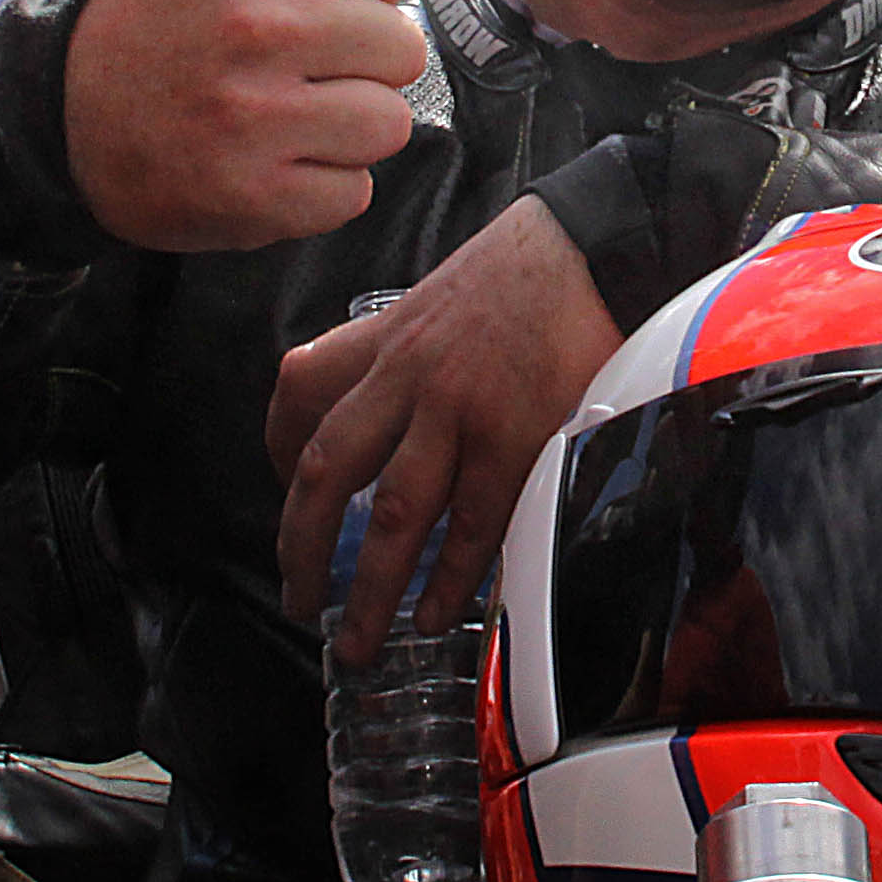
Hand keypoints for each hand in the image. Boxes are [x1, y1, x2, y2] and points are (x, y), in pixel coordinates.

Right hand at [63, 0, 421, 251]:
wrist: (50, 114)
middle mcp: (260, 24)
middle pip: (402, 48)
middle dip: (354, 58)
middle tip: (285, 62)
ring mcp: (256, 115)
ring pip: (386, 124)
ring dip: (341, 126)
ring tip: (275, 110)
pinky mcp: (251, 197)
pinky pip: (350, 193)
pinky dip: (313, 187)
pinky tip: (259, 161)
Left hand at [270, 200, 620, 663]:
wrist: (602, 242)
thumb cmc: (536, 266)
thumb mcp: (447, 292)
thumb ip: (416, 348)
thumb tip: (405, 407)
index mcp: (389, 334)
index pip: (301, 389)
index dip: (279, 449)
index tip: (286, 492)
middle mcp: (408, 374)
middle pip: (326, 469)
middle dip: (301, 545)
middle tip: (298, 598)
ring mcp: (459, 410)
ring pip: (391, 515)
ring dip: (367, 588)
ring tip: (356, 639)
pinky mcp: (516, 437)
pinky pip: (471, 524)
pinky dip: (448, 578)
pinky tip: (434, 613)